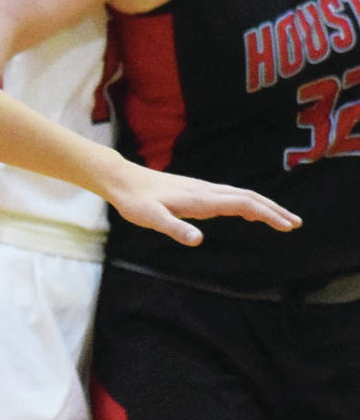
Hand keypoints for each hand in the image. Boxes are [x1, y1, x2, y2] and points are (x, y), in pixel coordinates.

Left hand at [104, 156, 300, 245]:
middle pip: (248, 197)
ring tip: (282, 219)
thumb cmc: (135, 201)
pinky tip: (249, 213)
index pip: (243, 204)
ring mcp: (202, 189)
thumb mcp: (150, 219)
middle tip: (296, 224)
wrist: (122, 180)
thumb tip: (198, 240)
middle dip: (274, 210)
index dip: (267, 214)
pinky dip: (247, 204)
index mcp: (200, 198)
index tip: (287, 226)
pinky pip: (229, 196)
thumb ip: (174, 228)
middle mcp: (205, 191)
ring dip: (264, 206)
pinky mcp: (196, 190)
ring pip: (240, 195)